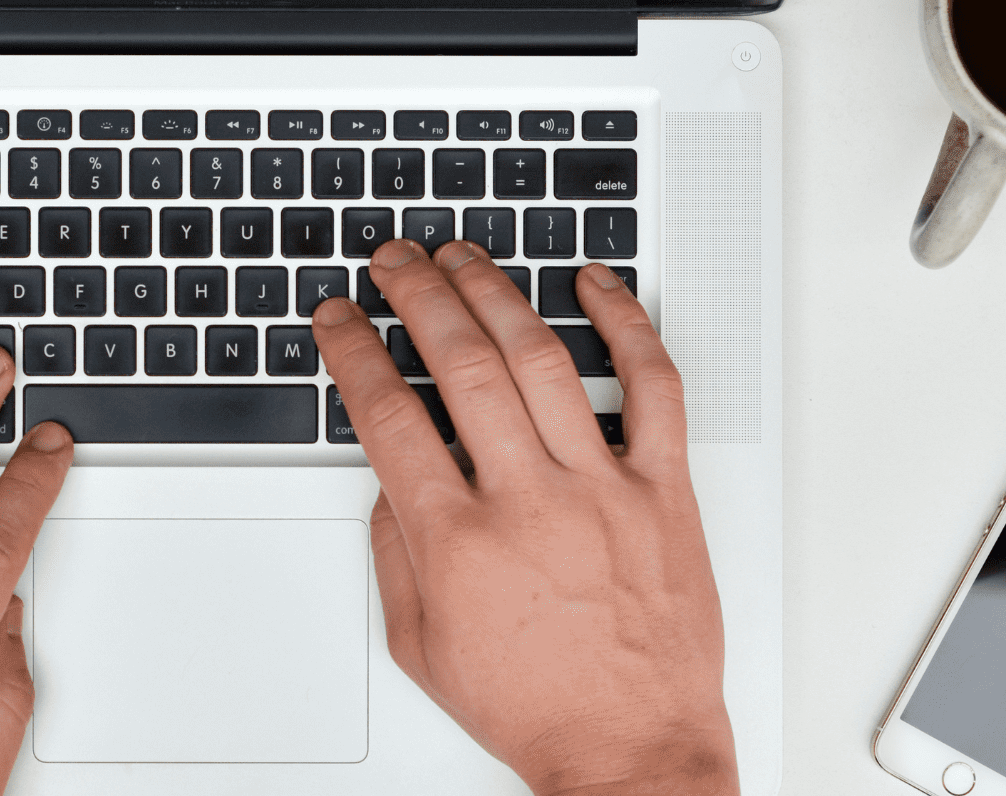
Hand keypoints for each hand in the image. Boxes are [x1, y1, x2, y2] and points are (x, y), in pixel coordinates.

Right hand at [312, 242, 736, 795]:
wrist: (631, 753)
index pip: (389, 413)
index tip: (340, 319)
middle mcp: (528, 502)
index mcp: (458, 541)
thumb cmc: (535, 706)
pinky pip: (653, 387)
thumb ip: (395, 552)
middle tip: (394, 262)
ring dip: (494, 292)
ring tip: (463, 258)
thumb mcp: (421, 644)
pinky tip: (594, 286)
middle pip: (459, 364)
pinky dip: (625, 325)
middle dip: (415, 296)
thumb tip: (391, 477)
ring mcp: (602, 489)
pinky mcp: (665, 491)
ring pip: (541, 358)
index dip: (354, 351)